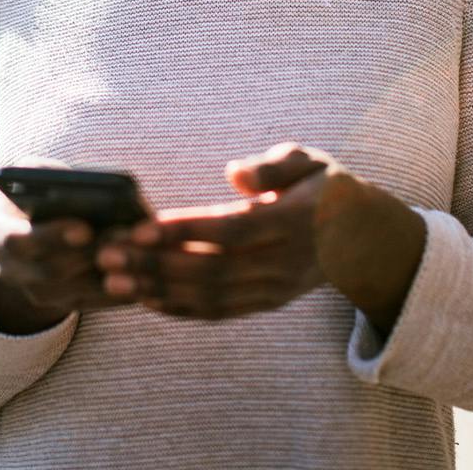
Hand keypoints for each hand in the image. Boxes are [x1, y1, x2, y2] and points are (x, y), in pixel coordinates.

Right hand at [0, 172, 127, 334]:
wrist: (20, 225)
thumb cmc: (30, 190)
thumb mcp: (29, 174)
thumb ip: (48, 175)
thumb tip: (86, 183)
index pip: (18, 240)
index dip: (52, 237)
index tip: (85, 229)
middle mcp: (8, 268)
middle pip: (51, 271)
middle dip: (92, 256)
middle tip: (126, 241)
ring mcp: (33, 291)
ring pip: (74, 293)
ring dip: (109, 275)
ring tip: (140, 256)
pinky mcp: (58, 303)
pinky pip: (89, 304)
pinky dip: (116, 293)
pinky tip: (143, 277)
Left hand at [95, 142, 426, 331]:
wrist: (365, 238)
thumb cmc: (326, 187)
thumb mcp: (310, 160)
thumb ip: (273, 165)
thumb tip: (234, 172)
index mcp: (293, 221)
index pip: (231, 231)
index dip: (185, 232)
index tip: (140, 229)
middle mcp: (283, 262)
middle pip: (212, 270)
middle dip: (154, 265)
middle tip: (107, 255)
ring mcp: (275, 289)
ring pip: (211, 297)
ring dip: (158, 290)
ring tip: (113, 280)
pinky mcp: (266, 303)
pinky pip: (219, 312)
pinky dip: (180, 309)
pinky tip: (144, 298)